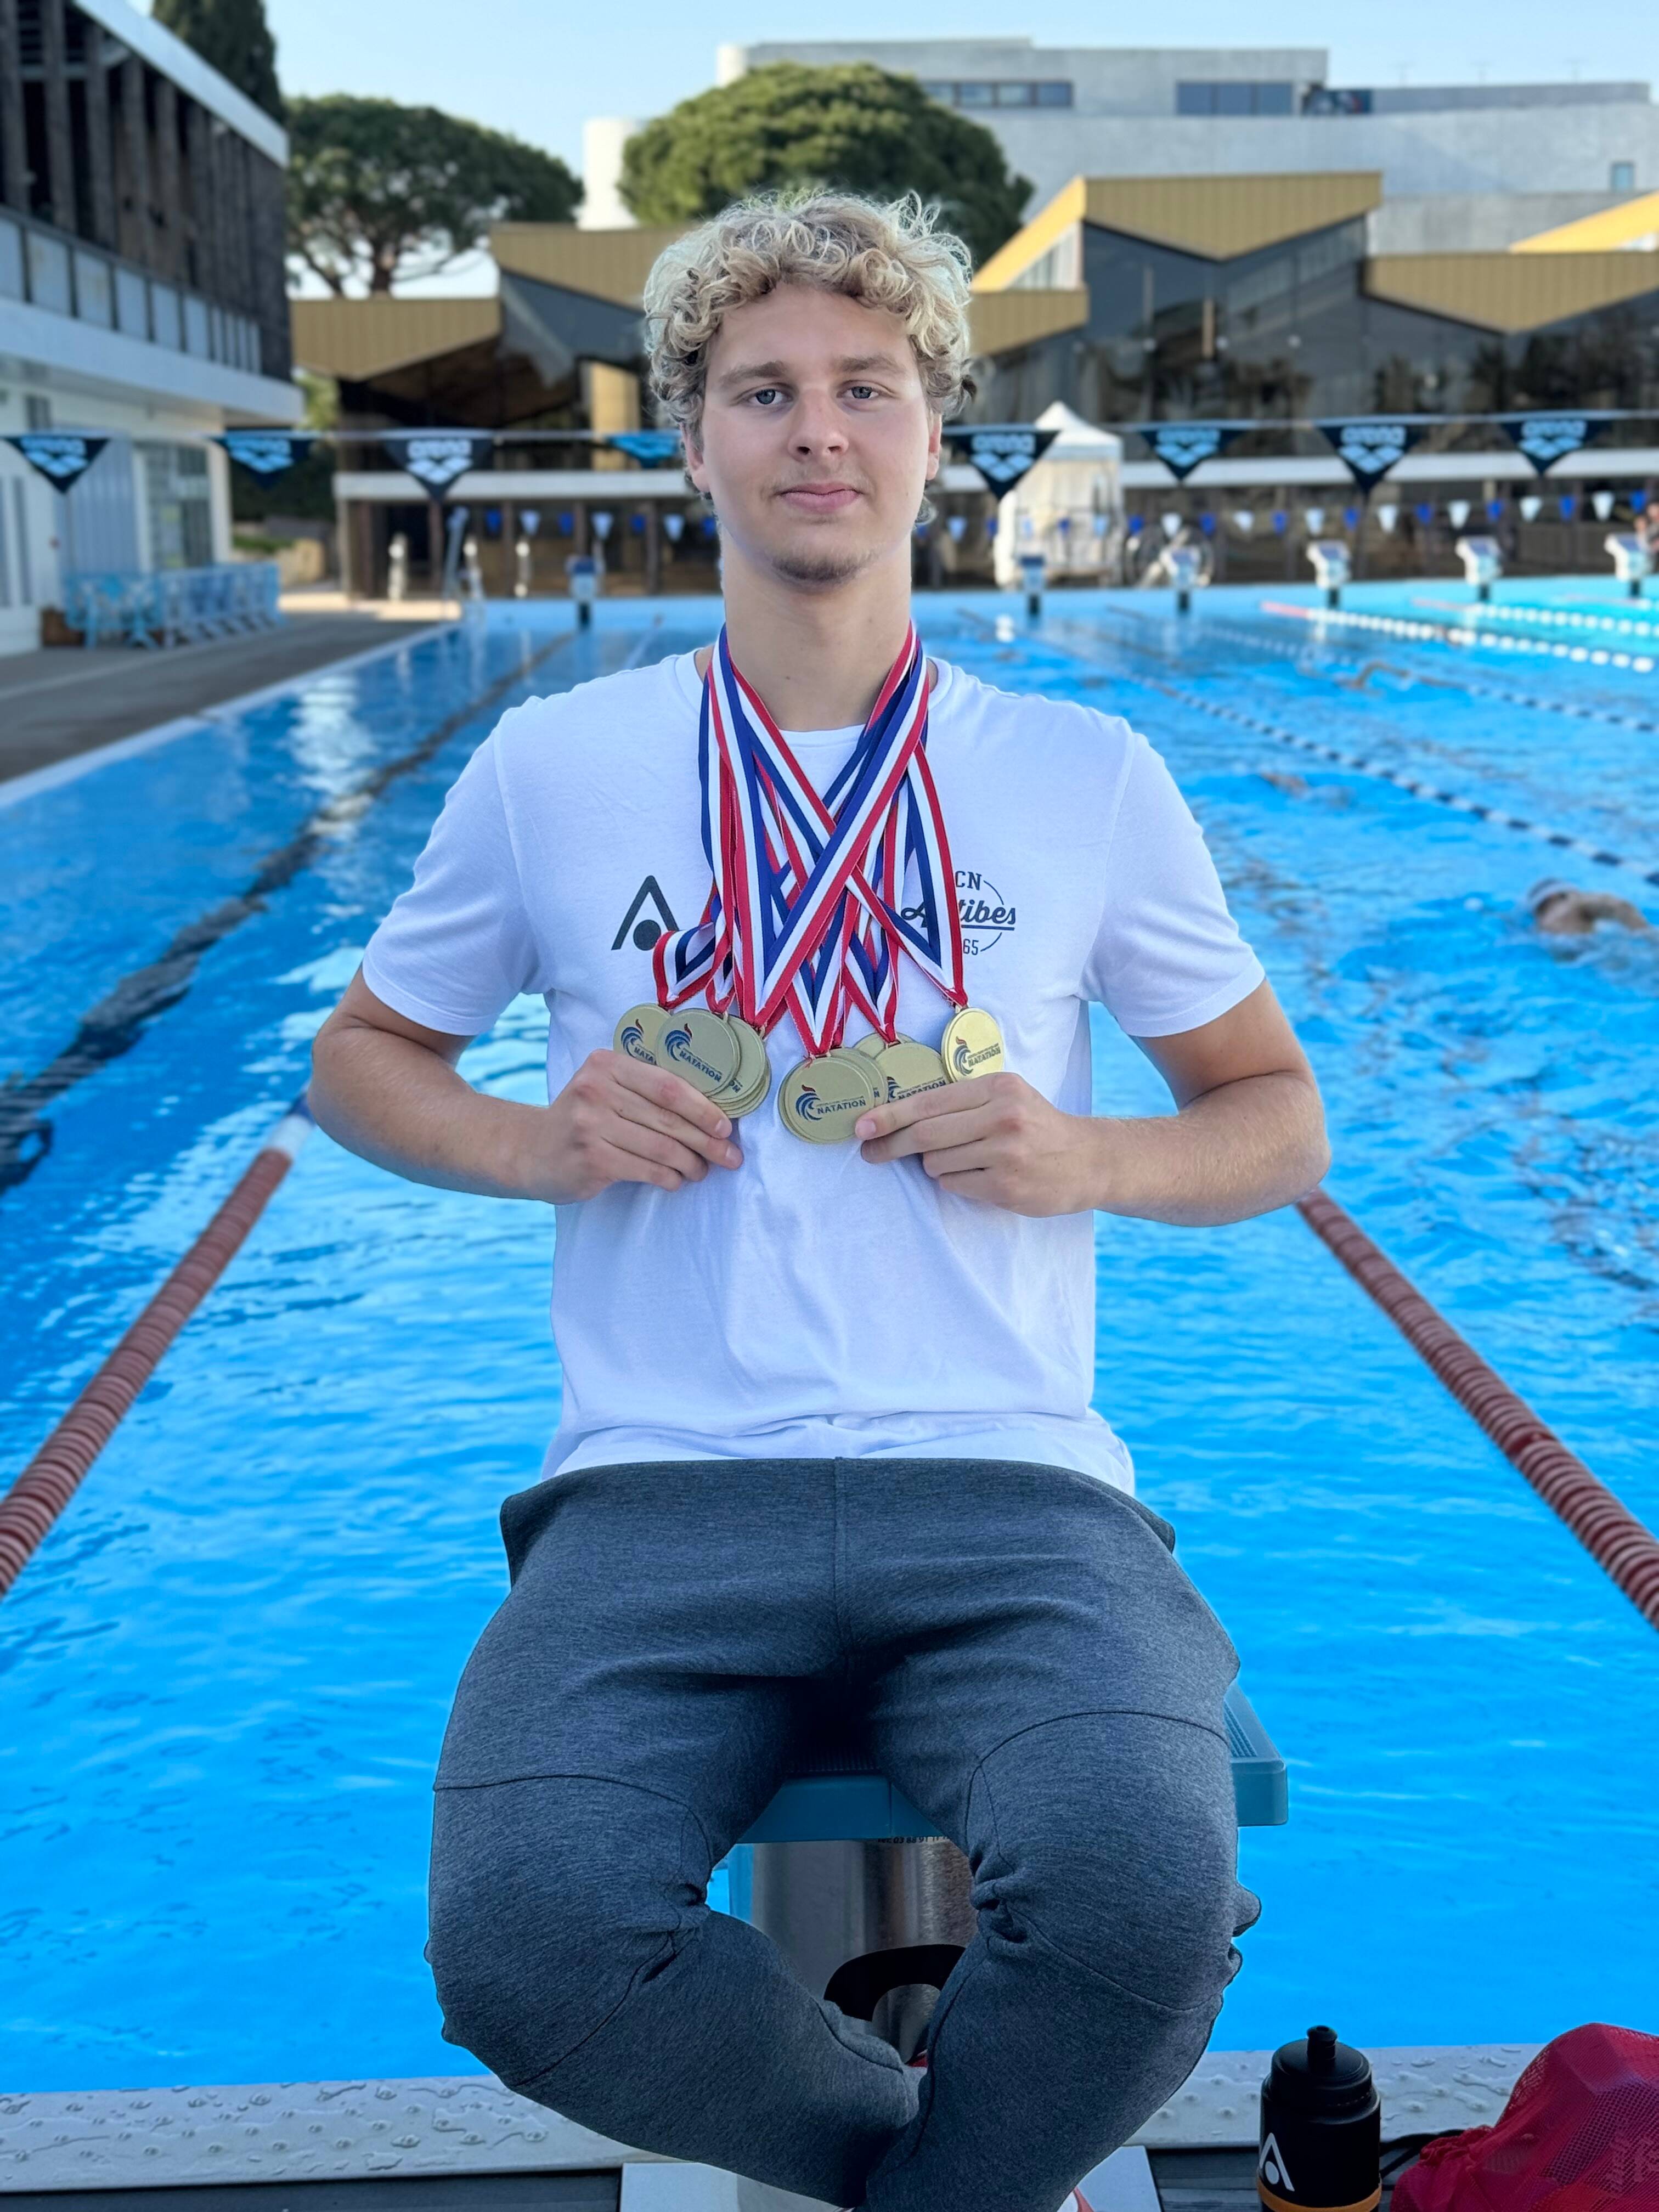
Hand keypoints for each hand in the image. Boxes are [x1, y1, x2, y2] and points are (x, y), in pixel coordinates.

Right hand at [526, 1048, 742, 1200]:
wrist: (530, 1149)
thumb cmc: (583, 1119)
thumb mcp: (606, 1090)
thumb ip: (645, 1093)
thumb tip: (710, 1115)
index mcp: (607, 1064)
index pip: (668, 1085)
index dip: (703, 1107)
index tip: (726, 1126)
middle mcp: (596, 1090)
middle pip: (668, 1118)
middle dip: (706, 1140)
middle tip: (730, 1156)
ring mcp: (590, 1125)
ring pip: (661, 1147)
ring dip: (690, 1163)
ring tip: (701, 1171)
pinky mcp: (590, 1158)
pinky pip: (645, 1169)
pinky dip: (668, 1177)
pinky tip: (675, 1180)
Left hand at [853, 1072, 1100, 1215]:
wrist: (1089, 1161)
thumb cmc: (1036, 1126)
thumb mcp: (1007, 1098)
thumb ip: (962, 1102)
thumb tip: (897, 1118)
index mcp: (999, 1087)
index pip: (930, 1102)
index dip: (889, 1115)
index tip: (861, 1126)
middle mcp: (1004, 1117)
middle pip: (925, 1135)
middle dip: (891, 1145)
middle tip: (870, 1153)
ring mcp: (1007, 1154)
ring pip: (937, 1163)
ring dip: (935, 1165)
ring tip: (965, 1159)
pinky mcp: (1007, 1187)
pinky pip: (955, 1185)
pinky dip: (956, 1181)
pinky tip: (981, 1176)